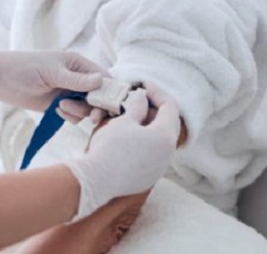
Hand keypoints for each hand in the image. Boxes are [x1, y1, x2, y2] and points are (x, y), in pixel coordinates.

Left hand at [0, 48, 107, 110]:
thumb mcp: (52, 72)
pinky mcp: (59, 105)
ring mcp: (68, 92)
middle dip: (96, 107)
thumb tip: (101, 81)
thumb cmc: (24, 68)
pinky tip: (57, 112)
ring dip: (79, 111)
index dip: (110, 92)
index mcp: (78, 64)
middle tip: (92, 117)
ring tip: (61, 107)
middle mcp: (77, 78)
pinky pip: (74, 115)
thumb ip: (77, 80)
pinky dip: (70, 117)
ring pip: (87, 108)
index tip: (109, 106)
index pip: (104, 78)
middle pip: (99, 96)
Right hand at [65, 86, 179, 219]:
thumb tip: (143, 98)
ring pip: (159, 141)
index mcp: (165, 136)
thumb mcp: (124, 121)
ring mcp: (159, 168)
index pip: (170, 107)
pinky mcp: (148, 178)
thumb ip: (137, 107)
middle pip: (167, 124)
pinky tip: (127, 138)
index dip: (157, 93)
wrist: (96, 180)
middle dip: (153, 110)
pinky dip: (143, 142)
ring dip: (147, 126)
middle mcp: (168, 154)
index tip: (143, 86)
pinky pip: (152, 155)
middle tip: (136, 101)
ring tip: (129, 118)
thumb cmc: (111, 147)